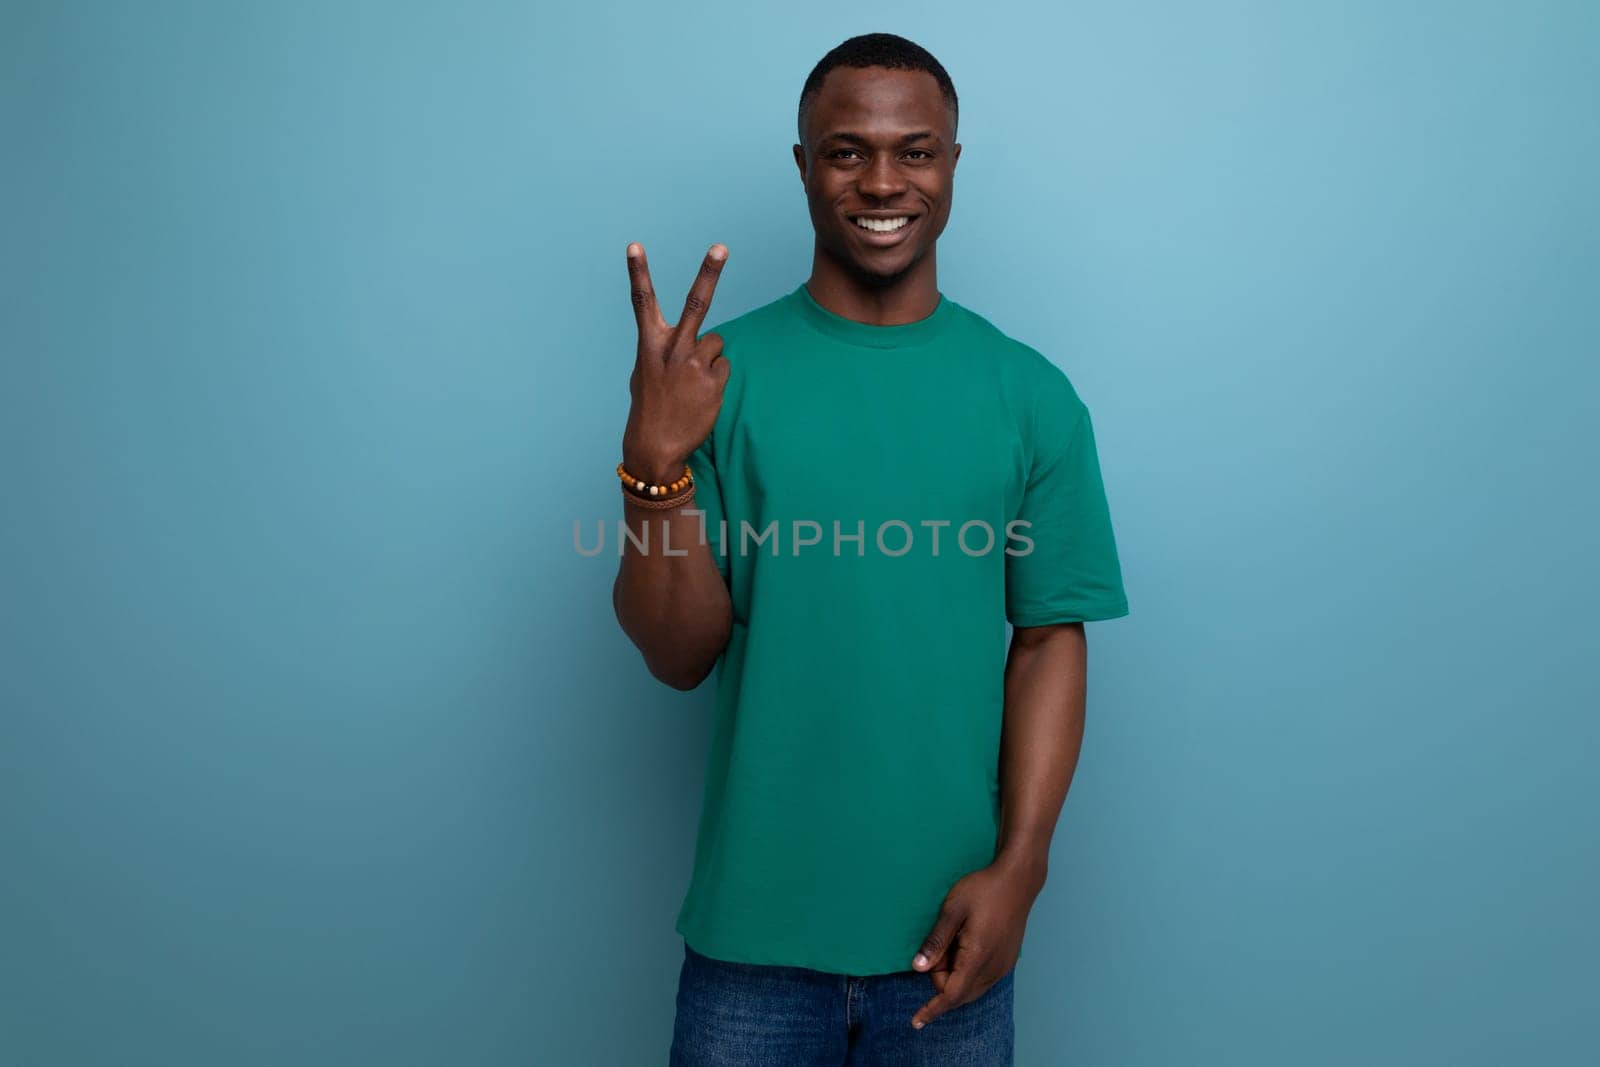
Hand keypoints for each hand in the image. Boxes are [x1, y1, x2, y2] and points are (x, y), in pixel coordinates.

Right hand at [621, 242, 731, 483]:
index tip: (634, 245)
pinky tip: (702, 396)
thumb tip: (697, 342)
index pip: (642, 302)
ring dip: (710, 358)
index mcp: (650, 345)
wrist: (655, 446)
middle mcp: (673, 350)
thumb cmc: (650, 406)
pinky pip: (724, 367)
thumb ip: (666, 349)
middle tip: (721, 247)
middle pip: (696, 304)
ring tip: (693, 383)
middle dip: (709, 272)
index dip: (638, 272)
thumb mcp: (646, 372)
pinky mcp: (713, 382)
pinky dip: (716, 379)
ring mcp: (695, 365)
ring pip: (717, 343)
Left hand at [908, 860, 1041, 1029]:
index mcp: (978, 956)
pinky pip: (982, 980)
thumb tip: (918, 968)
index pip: (951, 995)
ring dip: (955, 975)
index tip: (916, 1022)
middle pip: (959, 994)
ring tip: (955, 941)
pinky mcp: (1007, 962)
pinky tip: (966, 944)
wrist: (1018, 881)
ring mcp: (1003, 967)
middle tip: (940, 946)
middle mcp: (993, 968)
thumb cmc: (983, 890)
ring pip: (971, 988)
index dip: (932, 1009)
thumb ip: (936, 941)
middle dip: (941, 979)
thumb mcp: (952, 910)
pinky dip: (967, 972)